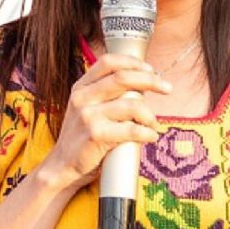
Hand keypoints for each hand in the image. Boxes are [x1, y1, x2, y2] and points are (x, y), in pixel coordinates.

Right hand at [40, 53, 171, 191]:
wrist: (62, 166)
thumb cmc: (82, 137)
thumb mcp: (86, 108)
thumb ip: (105, 94)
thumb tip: (141, 85)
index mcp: (81, 86)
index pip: (108, 62)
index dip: (133, 62)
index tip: (151, 69)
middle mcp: (82, 97)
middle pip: (123, 78)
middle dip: (151, 81)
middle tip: (167, 88)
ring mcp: (88, 115)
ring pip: (131, 105)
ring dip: (150, 115)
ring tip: (153, 124)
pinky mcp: (95, 135)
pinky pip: (131, 129)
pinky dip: (146, 133)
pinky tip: (150, 136)